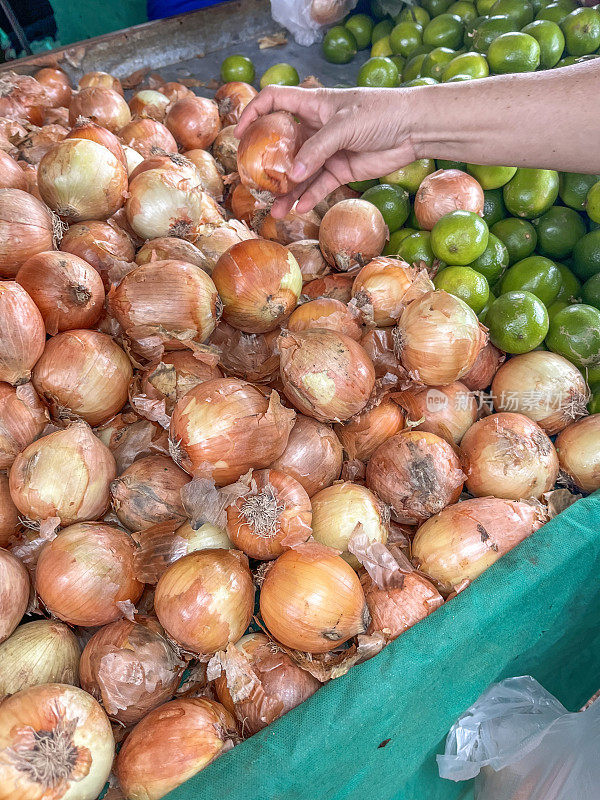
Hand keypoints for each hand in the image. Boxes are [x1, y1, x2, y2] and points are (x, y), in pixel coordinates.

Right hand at [235, 86, 417, 218]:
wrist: (413, 128)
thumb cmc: (380, 113)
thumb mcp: (345, 125)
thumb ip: (318, 149)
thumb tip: (295, 174)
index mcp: (313, 105)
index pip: (274, 101)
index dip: (254, 113)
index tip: (240, 133)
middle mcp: (316, 127)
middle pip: (284, 146)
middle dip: (269, 164)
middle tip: (255, 183)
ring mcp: (328, 151)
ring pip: (301, 172)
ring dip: (289, 191)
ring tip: (276, 210)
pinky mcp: (341, 169)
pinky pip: (320, 186)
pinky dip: (310, 197)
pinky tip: (299, 209)